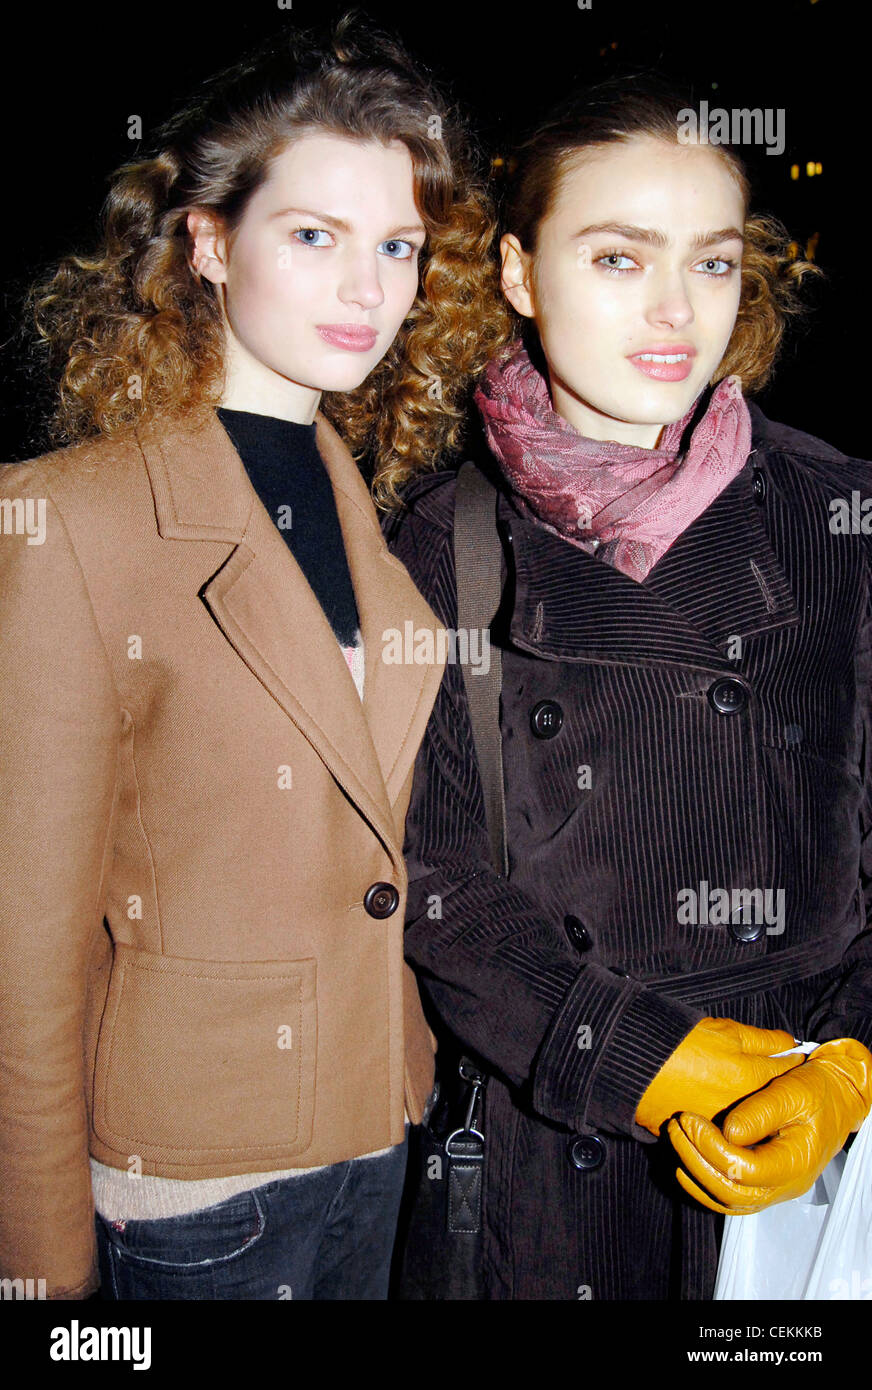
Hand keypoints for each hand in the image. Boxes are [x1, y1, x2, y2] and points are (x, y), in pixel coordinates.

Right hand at [634, 1017, 803, 1135]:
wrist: (629, 1065)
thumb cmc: (676, 1043)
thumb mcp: (724, 1031)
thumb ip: (762, 1039)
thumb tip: (788, 1043)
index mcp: (750, 1080)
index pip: (788, 1072)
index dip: (795, 1062)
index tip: (799, 1058)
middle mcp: (741, 1111)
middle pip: (768, 1102)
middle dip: (773, 1089)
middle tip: (769, 1074)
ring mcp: (720, 1128)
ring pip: (746, 1120)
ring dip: (747, 1107)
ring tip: (734, 1088)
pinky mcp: (697, 1138)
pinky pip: (720, 1131)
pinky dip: (722, 1120)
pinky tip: (711, 1101)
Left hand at [667, 1037, 871, 1212]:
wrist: (836, 1096)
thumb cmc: (816, 1090)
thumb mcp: (792, 1091)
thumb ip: (762, 1112)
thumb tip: (729, 1132)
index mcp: (795, 1163)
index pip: (743, 1170)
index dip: (710, 1147)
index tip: (689, 1119)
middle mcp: (784, 1185)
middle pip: (730, 1192)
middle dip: (695, 1161)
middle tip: (675, 1128)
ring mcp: (774, 1189)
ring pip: (727, 1201)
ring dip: (695, 1174)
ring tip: (675, 1141)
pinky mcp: (764, 1183)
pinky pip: (730, 1198)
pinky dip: (704, 1185)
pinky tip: (685, 1163)